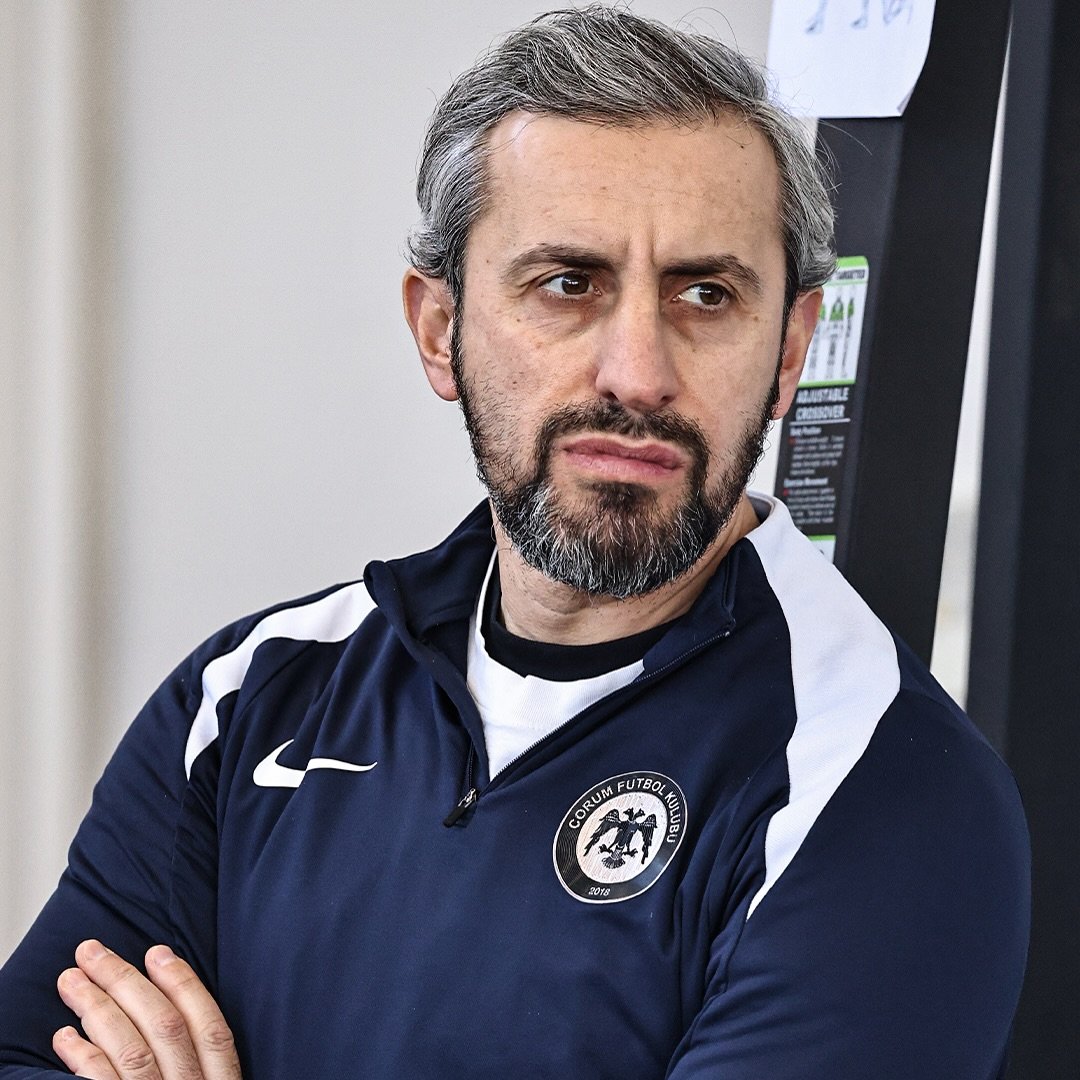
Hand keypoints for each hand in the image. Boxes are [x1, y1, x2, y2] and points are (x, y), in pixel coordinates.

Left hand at [54, 939, 241, 1078]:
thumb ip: (201, 1058)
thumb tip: (170, 1001)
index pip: (209, 1025)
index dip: (183, 983)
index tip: (156, 951)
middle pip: (163, 1026)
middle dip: (124, 981)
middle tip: (91, 952)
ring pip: (130, 1050)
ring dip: (96, 1009)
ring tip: (70, 981)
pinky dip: (83, 1057)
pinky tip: (65, 1036)